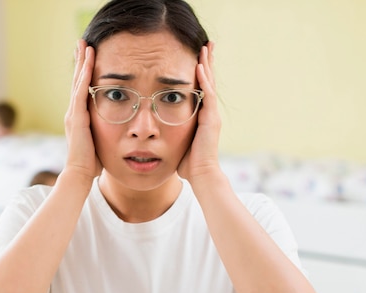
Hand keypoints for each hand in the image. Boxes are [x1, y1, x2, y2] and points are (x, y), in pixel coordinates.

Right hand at [63, 39, 100, 179]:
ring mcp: (73, 112)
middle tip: (83, 42)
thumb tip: (120, 129)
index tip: (89, 57)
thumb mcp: (101, 141)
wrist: (81, 174)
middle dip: (81, 61)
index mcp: (79, 117)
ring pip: (78, 81)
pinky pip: (81, 89)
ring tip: (85, 44)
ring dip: (82, 61)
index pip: (82, 89)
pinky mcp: (77, 116)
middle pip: (77, 80)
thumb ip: (106, 132)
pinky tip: (89, 60)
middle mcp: (74, 111)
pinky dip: (85, 73)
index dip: (85, 72)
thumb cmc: (93, 162)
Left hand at [177, 42, 221, 182]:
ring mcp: (211, 115)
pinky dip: (203, 80)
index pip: (199, 88)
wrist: (200, 175)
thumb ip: (169, 131)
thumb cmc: (186, 163)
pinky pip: (207, 96)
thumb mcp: (175, 141)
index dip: (198, 72)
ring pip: (209, 84)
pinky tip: (199, 67)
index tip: (195, 56)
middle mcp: (208, 112)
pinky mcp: (210, 120)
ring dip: (206, 65)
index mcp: (201, 116)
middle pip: (207, 81)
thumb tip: (153, 128)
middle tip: (205, 43)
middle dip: (206, 62)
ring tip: (204, 47)